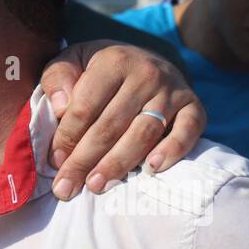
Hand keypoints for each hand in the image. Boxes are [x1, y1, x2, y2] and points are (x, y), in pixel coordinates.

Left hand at [40, 41, 205, 199]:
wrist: (145, 60)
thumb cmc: (99, 70)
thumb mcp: (71, 62)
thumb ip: (57, 78)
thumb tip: (61, 108)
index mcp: (113, 61)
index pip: (86, 106)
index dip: (68, 137)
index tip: (55, 161)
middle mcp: (146, 73)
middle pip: (112, 124)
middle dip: (86, 159)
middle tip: (67, 187)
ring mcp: (172, 90)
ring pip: (144, 133)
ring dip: (119, 163)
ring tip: (98, 185)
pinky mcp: (194, 106)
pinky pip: (188, 131)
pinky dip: (173, 150)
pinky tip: (152, 169)